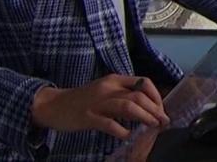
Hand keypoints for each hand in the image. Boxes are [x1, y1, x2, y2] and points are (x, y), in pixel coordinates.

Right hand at [31, 75, 168, 139]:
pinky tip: (128, 136)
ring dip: (144, 117)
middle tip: (163, 121)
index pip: (144, 82)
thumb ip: (124, 95)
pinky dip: (121, 130)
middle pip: (138, 96)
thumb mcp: (106, 91)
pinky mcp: (87, 117)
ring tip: (153, 126)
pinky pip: (108, 123)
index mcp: (115, 80)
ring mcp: (97, 102)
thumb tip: (149, 107)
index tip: (161, 109)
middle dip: (155, 109)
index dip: (156, 96)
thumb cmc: (83, 99)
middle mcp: (108, 88)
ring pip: (127, 106)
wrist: (53, 105)